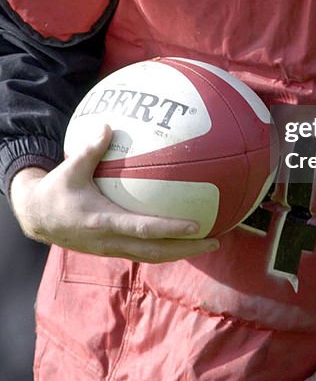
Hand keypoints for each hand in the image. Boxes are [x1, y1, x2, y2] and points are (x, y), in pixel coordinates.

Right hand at [9, 123, 219, 261]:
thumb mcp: (70, 169)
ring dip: (179, 251)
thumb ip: (90, 149)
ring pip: (152, 256)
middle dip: (187, 248)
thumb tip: (109, 124)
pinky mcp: (112, 249)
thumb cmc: (55, 192)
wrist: (36, 219)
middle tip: (216, 239)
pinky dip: (164, 246)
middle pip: (156, 252)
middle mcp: (111, 241)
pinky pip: (143, 251)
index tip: (197, 225)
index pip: (144, 230)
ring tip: (207, 240)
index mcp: (104, 223)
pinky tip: (181, 235)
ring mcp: (112, 249)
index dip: (171, 229)